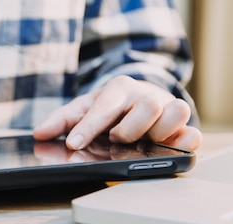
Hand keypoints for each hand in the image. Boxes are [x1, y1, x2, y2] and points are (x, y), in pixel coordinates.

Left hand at [33, 75, 201, 151]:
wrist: (138, 100)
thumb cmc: (111, 106)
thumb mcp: (85, 108)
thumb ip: (62, 120)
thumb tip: (40, 132)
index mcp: (119, 87)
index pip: (103, 107)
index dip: (88, 127)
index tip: (73, 144)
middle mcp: (146, 94)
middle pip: (146, 106)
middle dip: (129, 129)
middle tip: (118, 137)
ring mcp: (167, 108)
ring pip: (175, 113)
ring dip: (157, 131)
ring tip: (144, 140)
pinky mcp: (183, 126)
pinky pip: (193, 131)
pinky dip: (186, 140)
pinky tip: (173, 145)